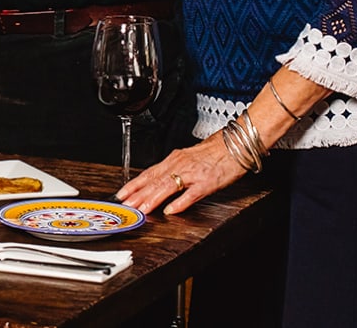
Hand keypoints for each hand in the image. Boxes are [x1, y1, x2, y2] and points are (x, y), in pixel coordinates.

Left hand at [115, 134, 245, 215]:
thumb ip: (174, 170)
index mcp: (174, 159)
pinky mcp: (207, 183)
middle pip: (154, 180)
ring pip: (168, 186)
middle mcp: (180, 165)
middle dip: (138, 194)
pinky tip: (171, 210)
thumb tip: (159, 182)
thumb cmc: (214, 152)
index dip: (134, 184)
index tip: (122, 194)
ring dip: (153, 199)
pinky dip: (180, 203)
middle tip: (125, 204)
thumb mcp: (188, 158)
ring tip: (142, 209)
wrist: (235, 145)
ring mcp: (193, 174)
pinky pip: (191, 194)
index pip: (149, 173)